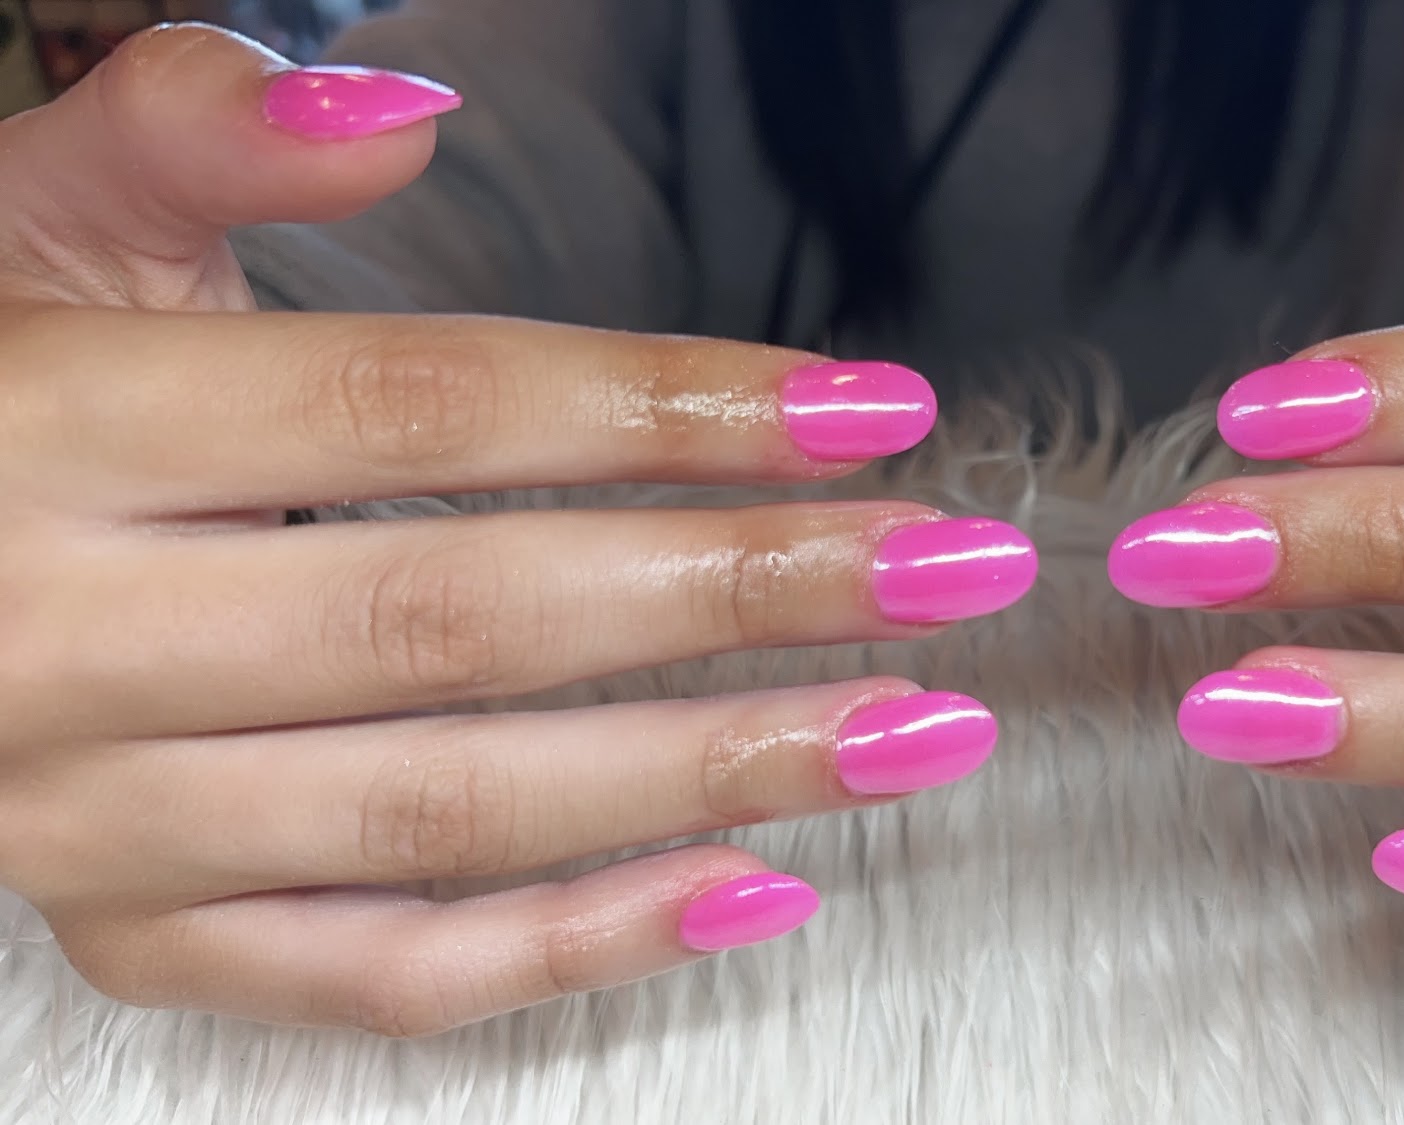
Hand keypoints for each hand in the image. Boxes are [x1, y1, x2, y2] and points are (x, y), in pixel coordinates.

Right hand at [0, 25, 1029, 1032]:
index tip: (863, 412)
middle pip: (463, 620)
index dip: (664, 407)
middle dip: (737, 593)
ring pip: (450, 813)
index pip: (416, 414)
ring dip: (709, 771)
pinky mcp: (142, 934)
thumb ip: (189, 138)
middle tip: (938, 573)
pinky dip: (575, 944)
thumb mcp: (34, 220)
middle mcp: (61, 648)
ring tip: (906, 728)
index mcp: (53, 437)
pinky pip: (380, 974)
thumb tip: (389, 111)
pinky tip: (751, 886)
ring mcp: (98, 823)